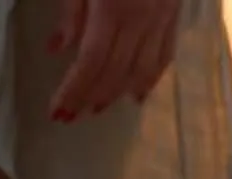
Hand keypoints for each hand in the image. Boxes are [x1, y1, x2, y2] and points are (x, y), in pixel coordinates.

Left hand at [50, 0, 182, 121]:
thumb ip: (71, 10)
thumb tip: (55, 49)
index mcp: (111, 8)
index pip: (90, 62)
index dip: (74, 90)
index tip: (56, 112)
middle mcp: (140, 19)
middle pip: (115, 72)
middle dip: (91, 97)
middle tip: (71, 115)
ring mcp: (162, 18)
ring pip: (142, 70)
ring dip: (118, 94)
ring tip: (97, 108)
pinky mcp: (176, 14)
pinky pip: (165, 55)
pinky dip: (150, 79)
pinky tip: (137, 94)